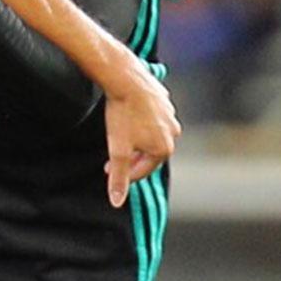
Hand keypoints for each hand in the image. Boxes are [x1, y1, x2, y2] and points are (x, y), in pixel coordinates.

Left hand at [102, 63, 179, 207]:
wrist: (125, 79)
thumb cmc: (122, 115)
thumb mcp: (117, 150)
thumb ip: (118, 177)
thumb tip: (117, 202)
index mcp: (164, 149)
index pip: (142, 170)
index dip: (123, 173)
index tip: (107, 169)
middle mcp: (173, 133)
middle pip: (149, 154)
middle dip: (131, 157)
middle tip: (112, 157)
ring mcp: (171, 115)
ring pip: (152, 134)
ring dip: (137, 139)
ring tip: (120, 136)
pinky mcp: (165, 100)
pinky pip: (153, 117)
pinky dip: (142, 122)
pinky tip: (129, 117)